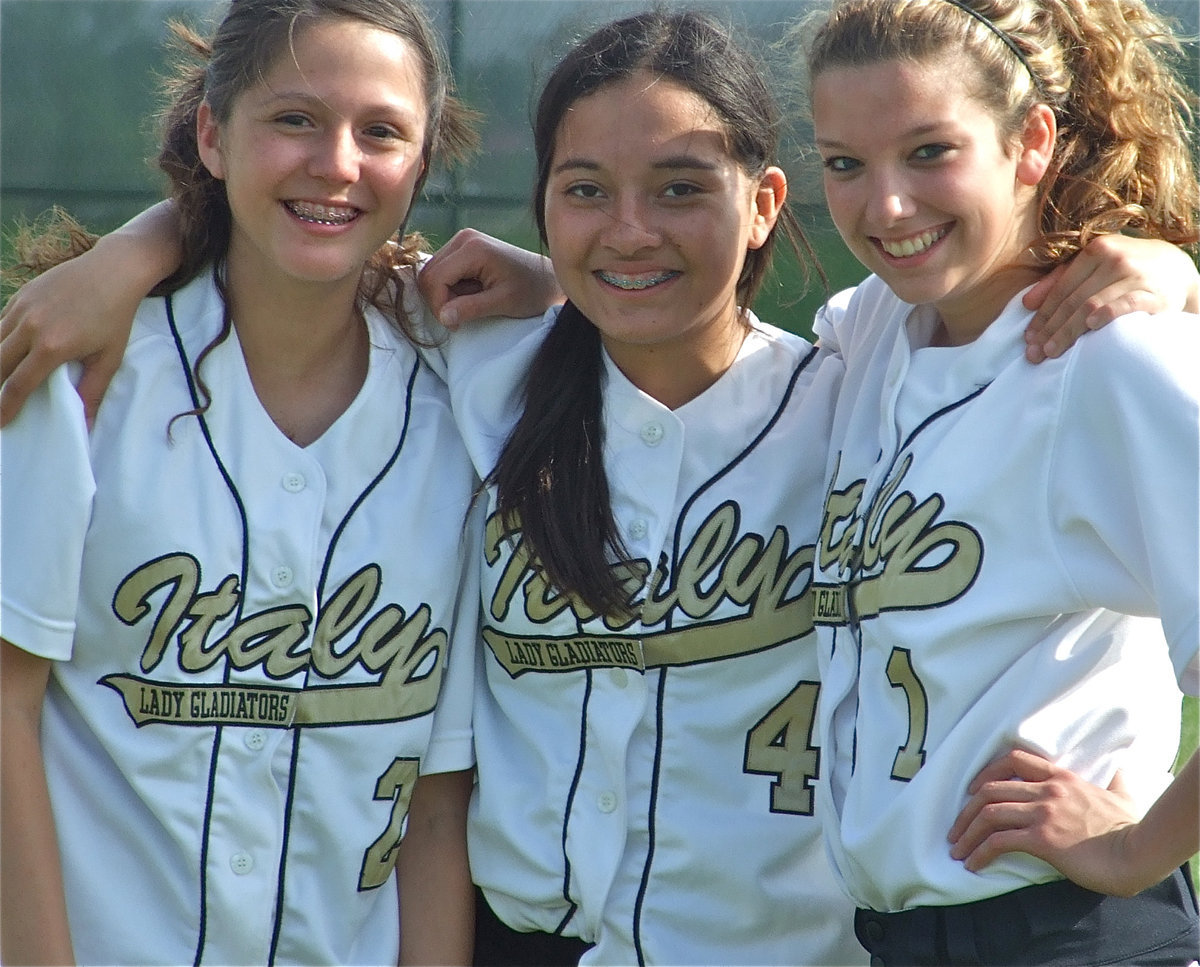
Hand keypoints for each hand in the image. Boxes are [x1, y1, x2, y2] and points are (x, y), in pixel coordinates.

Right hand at [1, 257, 128, 428]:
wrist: (113, 270)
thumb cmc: (116, 316)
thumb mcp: (110, 358)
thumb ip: (94, 392)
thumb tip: (87, 425)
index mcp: (52, 347)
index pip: (19, 385)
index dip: (5, 407)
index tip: (0, 424)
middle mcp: (29, 328)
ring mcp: (21, 309)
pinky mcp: (19, 296)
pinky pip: (0, 324)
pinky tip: (4, 353)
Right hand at [418, 228, 562, 328]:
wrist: (548, 279)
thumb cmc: (532, 291)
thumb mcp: (503, 302)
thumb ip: (471, 308)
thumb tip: (443, 317)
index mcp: (472, 248)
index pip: (434, 278)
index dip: (439, 305)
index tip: (455, 324)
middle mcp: (463, 238)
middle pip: (428, 274)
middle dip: (440, 301)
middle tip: (460, 318)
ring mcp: (463, 240)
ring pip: (433, 273)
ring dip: (445, 295)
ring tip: (470, 305)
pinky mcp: (464, 248)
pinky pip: (443, 271)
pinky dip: (450, 288)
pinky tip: (470, 294)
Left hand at [948, 748, 1149, 895]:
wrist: (1138, 852)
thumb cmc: (1131, 828)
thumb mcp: (1121, 794)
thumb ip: (1113, 781)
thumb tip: (1119, 769)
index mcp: (1060, 777)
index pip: (1012, 759)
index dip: (985, 772)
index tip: (972, 790)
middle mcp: (1046, 790)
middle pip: (989, 789)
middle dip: (966, 811)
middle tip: (955, 830)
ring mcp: (1043, 813)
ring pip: (988, 813)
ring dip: (966, 832)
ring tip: (957, 850)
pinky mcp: (1042, 839)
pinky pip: (999, 842)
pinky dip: (980, 852)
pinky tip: (974, 864)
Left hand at [1023, 236, 1199, 361]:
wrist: (1177, 268)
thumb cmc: (1126, 269)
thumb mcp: (1096, 265)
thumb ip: (1060, 279)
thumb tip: (1026, 303)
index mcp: (1096, 249)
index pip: (1062, 289)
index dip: (1043, 315)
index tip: (1028, 338)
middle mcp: (1115, 258)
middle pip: (1073, 300)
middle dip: (1051, 329)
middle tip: (1035, 352)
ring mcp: (1135, 275)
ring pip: (1092, 305)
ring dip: (1069, 331)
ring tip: (1052, 351)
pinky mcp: (1154, 292)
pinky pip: (1125, 304)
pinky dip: (1106, 314)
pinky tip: (1090, 327)